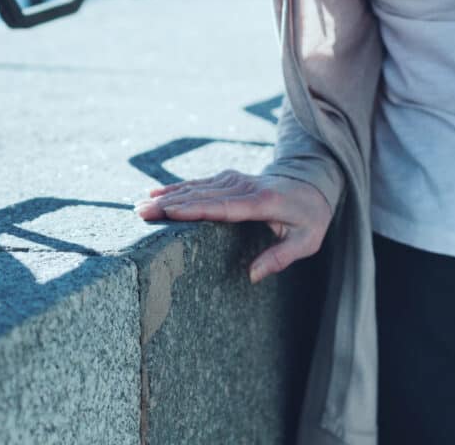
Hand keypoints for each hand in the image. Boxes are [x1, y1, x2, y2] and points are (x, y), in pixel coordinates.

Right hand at [133, 169, 331, 283]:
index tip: (169, 212)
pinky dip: (176, 188)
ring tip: (140, 207)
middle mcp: (244, 187)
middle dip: (170, 205)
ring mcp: (235, 179)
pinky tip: (156, 193)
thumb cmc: (310, 216)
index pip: (223, 206)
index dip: (195, 208)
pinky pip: (199, 183)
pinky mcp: (229, 178)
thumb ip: (280, 257)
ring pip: (196, 187)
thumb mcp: (307, 241)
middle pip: (202, 195)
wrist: (314, 181)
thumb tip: (252, 276)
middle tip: (141, 214)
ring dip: (167, 196)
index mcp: (262, 202)